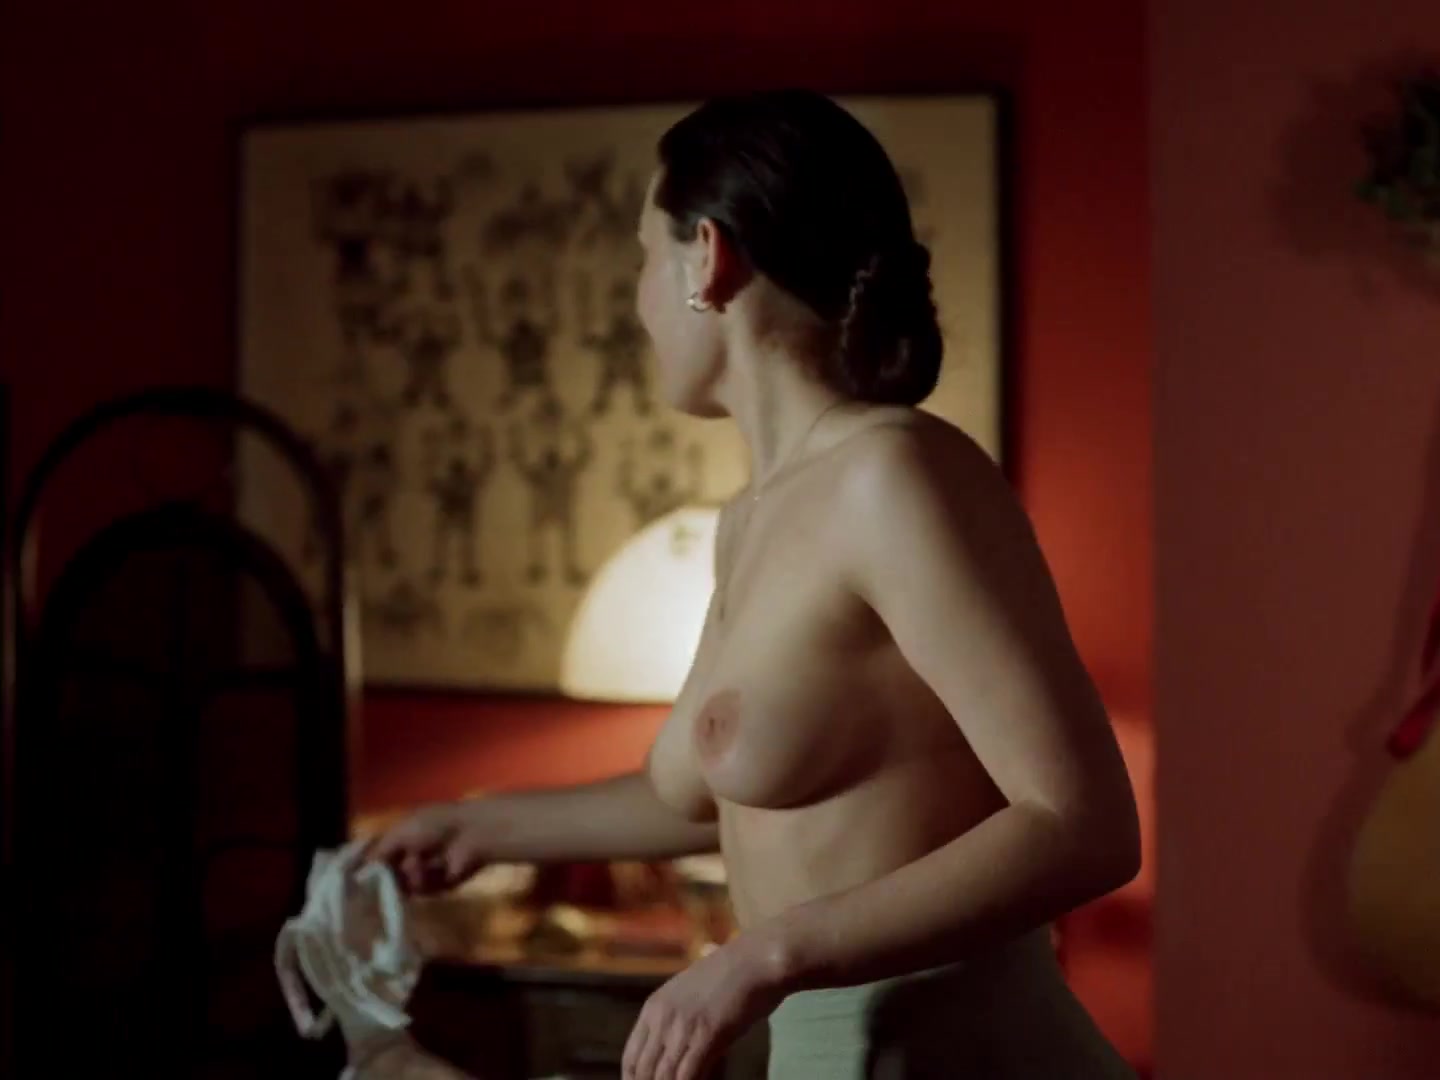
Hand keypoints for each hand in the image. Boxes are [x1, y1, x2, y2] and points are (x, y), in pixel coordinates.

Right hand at [362, 800, 487, 894]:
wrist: (472, 835)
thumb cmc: (434, 825)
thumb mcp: (400, 832)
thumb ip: (379, 851)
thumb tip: (358, 870)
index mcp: (402, 836)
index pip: (378, 857)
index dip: (368, 868)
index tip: (355, 880)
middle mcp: (411, 854)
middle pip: (388, 876)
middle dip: (386, 878)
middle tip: (383, 879)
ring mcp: (425, 872)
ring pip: (404, 886)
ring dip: (410, 877)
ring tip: (420, 865)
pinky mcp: (439, 886)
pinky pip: (423, 892)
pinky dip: (427, 883)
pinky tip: (434, 871)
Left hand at [622, 931, 786, 1079]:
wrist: (756, 959)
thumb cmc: (729, 976)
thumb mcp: (688, 995)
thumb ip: (675, 1019)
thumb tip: (673, 1050)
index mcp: (653, 1008)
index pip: (630, 1058)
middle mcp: (662, 1018)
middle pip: (643, 1071)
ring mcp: (684, 1026)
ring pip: (664, 1076)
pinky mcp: (707, 1034)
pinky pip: (688, 1074)